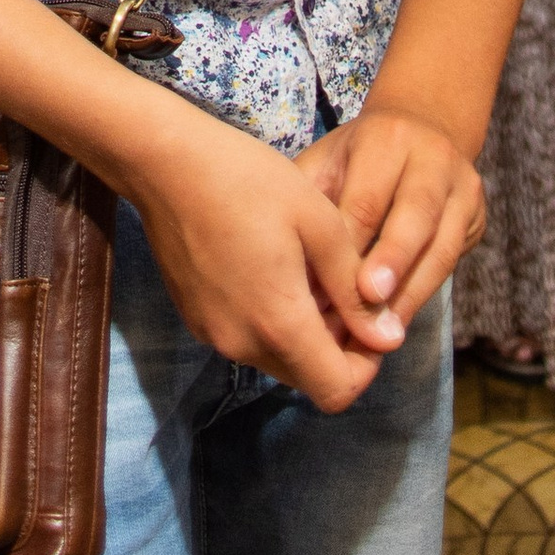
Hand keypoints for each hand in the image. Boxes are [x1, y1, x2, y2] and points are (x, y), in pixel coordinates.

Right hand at [123, 103, 386, 413]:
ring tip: (307, 270)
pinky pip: (246, 338)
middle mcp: (242, 344)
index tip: (371, 320)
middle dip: (335, 346)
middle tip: (342, 286)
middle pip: (307, 378)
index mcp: (279, 323)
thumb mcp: (318, 221)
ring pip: (276, 358)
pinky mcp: (195, 318)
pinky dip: (268, 319)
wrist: (165, 162)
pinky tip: (270, 265)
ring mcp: (213, 334)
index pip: (337, 391)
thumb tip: (390, 339)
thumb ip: (355, 288)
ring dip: (302, 331)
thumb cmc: (248, 180)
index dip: (365, 366)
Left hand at [295, 103, 484, 346]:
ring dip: (411, 292)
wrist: (425, 126)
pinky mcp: (477, 215)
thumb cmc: (361, 155)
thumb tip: (289, 265)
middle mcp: (431, 157)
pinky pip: (453, 261)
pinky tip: (397, 321)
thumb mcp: (330, 160)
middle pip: (415, 214)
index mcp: (386, 138)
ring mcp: (462, 187)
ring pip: (442, 245)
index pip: (366, 198)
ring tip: (382, 331)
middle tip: (367, 300)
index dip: (347, 246)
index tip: (324, 288)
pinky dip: (423, 293)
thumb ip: (311, 201)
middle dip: (391, 261)